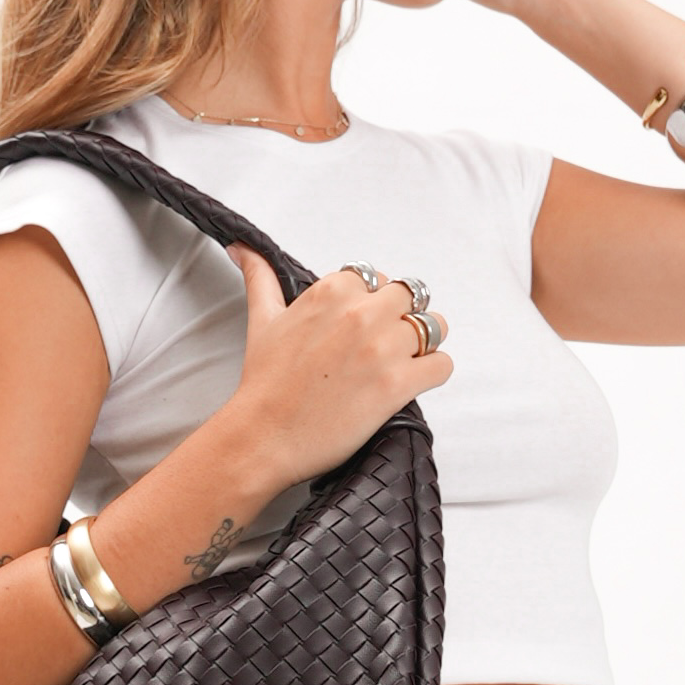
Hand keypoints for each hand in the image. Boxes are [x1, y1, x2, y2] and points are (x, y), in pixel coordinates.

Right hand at [221, 248, 451, 484]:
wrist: (264, 436)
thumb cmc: (264, 383)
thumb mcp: (262, 319)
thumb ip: (260, 278)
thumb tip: (242, 248)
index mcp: (331, 291)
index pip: (375, 278)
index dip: (372, 300)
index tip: (360, 323)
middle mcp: (361, 313)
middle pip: (410, 296)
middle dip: (402, 316)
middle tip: (384, 343)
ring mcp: (383, 349)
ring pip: (433, 326)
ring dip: (424, 342)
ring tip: (402, 361)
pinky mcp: (397, 385)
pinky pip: (441, 365)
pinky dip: (433, 372)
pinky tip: (411, 381)